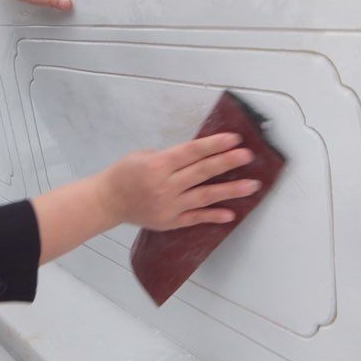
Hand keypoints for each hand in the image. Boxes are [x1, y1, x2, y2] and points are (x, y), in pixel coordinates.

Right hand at [96, 133, 260, 230]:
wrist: (108, 201)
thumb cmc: (125, 173)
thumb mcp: (143, 156)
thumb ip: (169, 156)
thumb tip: (198, 155)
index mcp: (158, 165)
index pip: (191, 152)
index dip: (214, 145)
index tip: (234, 139)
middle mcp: (165, 185)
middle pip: (201, 172)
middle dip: (227, 162)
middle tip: (249, 156)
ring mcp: (169, 206)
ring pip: (204, 196)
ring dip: (230, 190)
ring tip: (251, 185)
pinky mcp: (170, 222)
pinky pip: (195, 218)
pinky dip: (212, 216)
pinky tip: (230, 214)